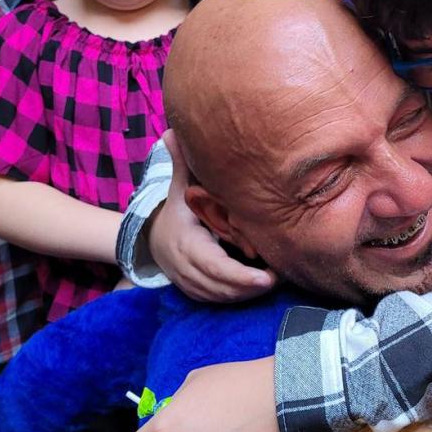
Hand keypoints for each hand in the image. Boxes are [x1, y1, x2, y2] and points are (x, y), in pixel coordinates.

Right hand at [147, 131, 276, 302]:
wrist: (151, 239)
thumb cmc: (176, 210)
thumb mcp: (178, 189)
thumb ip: (181, 164)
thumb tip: (172, 131)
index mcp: (183, 242)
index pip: (212, 265)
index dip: (240, 276)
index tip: (268, 277)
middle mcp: (183, 267)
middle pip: (220, 286)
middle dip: (250, 287)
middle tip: (280, 278)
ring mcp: (188, 283)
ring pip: (221, 297)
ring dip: (248, 294)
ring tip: (276, 281)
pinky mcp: (195, 292)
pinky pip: (218, 300)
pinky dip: (239, 298)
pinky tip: (260, 289)